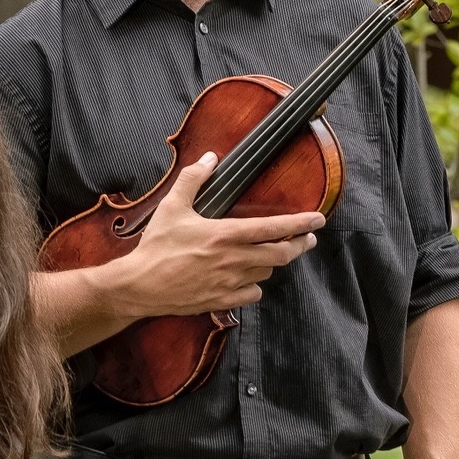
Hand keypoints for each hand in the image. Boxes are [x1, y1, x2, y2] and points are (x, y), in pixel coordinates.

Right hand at [117, 152, 323, 317]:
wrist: (140, 286)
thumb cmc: (156, 247)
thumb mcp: (171, 206)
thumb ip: (192, 179)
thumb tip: (209, 158)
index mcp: (225, 235)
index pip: (274, 228)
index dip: (300, 224)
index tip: (318, 220)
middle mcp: (233, 260)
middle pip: (281, 254)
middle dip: (300, 245)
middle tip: (307, 239)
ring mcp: (229, 283)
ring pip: (267, 272)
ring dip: (273, 261)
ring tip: (273, 252)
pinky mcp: (222, 300)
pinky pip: (252, 294)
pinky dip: (255, 284)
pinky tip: (249, 277)